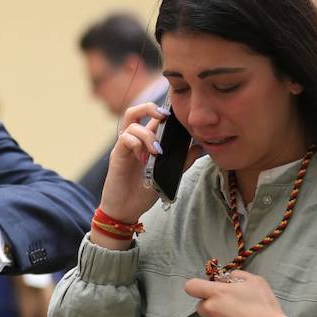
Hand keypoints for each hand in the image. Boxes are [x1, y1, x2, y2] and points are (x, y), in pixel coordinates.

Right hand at [96, 102, 202, 243]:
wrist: (126, 209)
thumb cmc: (144, 191)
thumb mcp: (169, 174)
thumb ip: (183, 160)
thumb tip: (199, 147)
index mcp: (145, 142)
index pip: (152, 118)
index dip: (162, 110)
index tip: (178, 114)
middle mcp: (133, 141)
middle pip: (135, 111)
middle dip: (150, 107)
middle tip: (164, 116)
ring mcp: (124, 147)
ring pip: (132, 124)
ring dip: (148, 135)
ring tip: (157, 151)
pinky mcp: (117, 155)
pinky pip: (125, 139)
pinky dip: (136, 144)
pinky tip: (144, 158)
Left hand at [184, 273, 285, 316]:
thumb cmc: (264, 306)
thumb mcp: (255, 282)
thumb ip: (238, 276)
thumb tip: (228, 278)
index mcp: (217, 293)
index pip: (191, 286)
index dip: (197, 287)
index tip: (206, 289)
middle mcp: (211, 310)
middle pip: (201, 305)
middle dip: (212, 305)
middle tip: (230, 306)